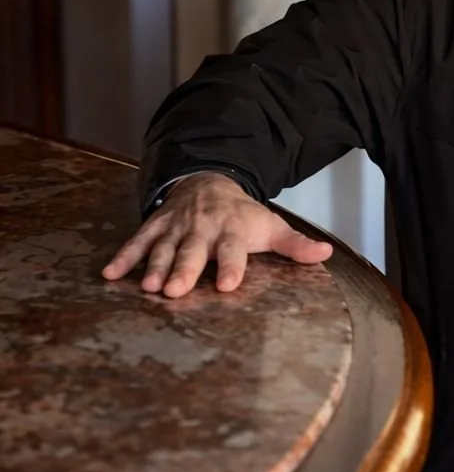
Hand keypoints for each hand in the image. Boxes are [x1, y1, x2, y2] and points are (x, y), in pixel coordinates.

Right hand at [101, 172, 333, 297]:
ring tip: (147, 286)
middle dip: (184, 269)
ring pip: (164, 247)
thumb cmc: (241, 215)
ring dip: (154, 265)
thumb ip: (295, 245)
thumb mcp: (270, 226)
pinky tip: (110, 273)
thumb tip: (326, 254)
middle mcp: (202, 228)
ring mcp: (176, 227)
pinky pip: (137, 240)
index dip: (231, 266)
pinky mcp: (155, 226)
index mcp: (231, 230)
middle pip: (193, 251)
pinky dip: (124, 256)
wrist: (209, 181)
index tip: (229, 285)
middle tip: (174, 290)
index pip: (232, 250)